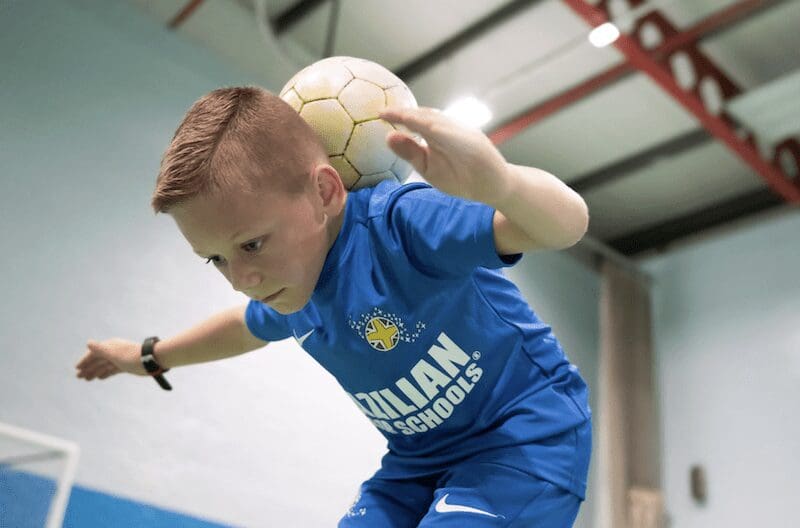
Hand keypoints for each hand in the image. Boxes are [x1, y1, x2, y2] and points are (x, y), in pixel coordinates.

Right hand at [75, 338, 146, 380]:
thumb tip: (88, 343)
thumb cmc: (132, 357)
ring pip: (104, 365)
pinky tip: (100, 378)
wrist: (151, 360)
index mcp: (110, 346)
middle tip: (79, 377)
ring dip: (95, 371)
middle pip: (98, 360)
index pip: (94, 353)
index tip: (77, 369)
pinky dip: (106, 373)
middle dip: (88, 368)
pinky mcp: (126, 365)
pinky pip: (112, 369)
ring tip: (87, 379)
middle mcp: (114, 351)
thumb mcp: (114, 354)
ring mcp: (120, 358)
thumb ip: (101, 349)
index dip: (85, 361)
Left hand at [379, 106, 511, 205]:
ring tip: (402, 116)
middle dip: (408, 113)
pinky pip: (458, 135)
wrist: (493, 187)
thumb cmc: (460, 177)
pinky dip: (443, 131)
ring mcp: (464, 134)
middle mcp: (452, 128)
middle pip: (428, 116)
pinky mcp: (476, 143)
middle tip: (386, 113)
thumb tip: (388, 137)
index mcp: (439, 133)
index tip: (380, 114)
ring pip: (442, 122)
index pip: (418, 120)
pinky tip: (429, 130)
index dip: (400, 115)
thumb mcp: (429, 167)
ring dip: (422, 118)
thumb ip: (411, 152)